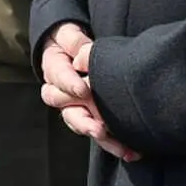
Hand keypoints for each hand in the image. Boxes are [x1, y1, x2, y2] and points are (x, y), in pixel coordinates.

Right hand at [40, 22, 139, 161]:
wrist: (68, 50)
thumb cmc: (69, 40)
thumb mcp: (69, 34)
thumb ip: (75, 42)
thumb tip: (83, 52)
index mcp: (54, 69)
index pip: (59, 77)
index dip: (69, 85)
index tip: (83, 90)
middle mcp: (61, 93)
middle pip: (67, 110)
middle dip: (84, 122)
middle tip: (98, 128)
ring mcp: (75, 107)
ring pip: (83, 126)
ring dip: (101, 138)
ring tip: (121, 148)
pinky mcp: (89, 116)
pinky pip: (98, 132)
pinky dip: (113, 142)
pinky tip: (130, 151)